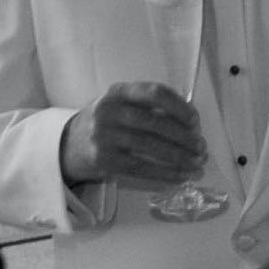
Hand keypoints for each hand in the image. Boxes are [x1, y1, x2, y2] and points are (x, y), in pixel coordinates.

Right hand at [61, 82, 206, 188]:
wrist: (67, 145)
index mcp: (118, 91)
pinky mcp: (104, 160)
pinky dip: (165, 174)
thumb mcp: (120, 105)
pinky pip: (141, 168)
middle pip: (156, 123)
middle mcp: (109, 110)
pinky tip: (180, 177)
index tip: (195, 121)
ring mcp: (104, 136)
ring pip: (151, 147)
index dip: (179, 107)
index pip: (155, 93)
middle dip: (184, 137)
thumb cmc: (105, 123)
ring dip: (179, 158)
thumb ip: (149, 108)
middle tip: (201, 148)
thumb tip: (192, 124)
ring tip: (197, 164)